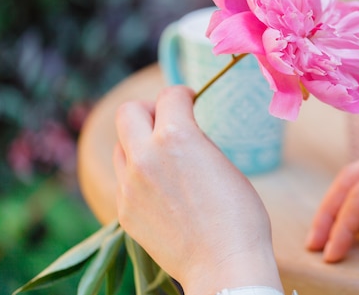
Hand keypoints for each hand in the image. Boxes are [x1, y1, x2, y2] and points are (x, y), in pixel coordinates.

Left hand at [112, 86, 281, 293]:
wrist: (223, 264)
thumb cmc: (239, 215)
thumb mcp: (222, 163)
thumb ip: (195, 141)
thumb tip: (183, 132)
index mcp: (176, 137)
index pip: (169, 96)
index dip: (183, 94)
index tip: (189, 101)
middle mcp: (145, 156)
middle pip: (128, 112)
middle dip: (149, 110)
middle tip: (166, 122)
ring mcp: (129, 186)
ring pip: (120, 146)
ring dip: (138, 143)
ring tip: (162, 158)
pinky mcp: (124, 211)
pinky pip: (123, 179)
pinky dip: (137, 174)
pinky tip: (160, 189)